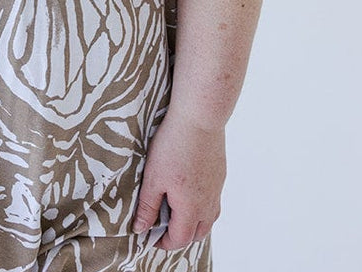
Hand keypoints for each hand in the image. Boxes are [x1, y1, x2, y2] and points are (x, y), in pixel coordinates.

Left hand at [131, 109, 226, 249]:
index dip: (164, 243)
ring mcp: (216, 189)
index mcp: (191, 209)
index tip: (151, 237)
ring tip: (175, 211)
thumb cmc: (174, 146)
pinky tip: (189, 190)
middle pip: (197, 233)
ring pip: (208, 218)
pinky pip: (213, 200)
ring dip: (193, 222)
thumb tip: (140, 229)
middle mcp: (208, 204)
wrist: (199, 118)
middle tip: (162, 226)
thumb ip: (147, 206)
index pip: (180, 239)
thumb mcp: (153, 177)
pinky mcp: (220, 174)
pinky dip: (202, 205)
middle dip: (180, 236)